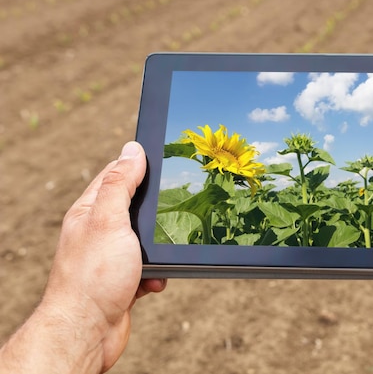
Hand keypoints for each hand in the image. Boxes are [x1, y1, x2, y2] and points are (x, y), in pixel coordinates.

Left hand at [0, 142, 165, 373]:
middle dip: (156, 212)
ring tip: (161, 257)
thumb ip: (120, 184)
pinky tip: (154, 281)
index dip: (138, 165)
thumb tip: (132, 150)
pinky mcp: (123, 280)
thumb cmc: (93, 277)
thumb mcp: (109, 220)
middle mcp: (99, 231)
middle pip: (135, 207)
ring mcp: (111, 257)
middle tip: (174, 210)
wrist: (87, 332)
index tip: (165, 157)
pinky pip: (149, 268)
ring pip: (146, 240)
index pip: (115, 175)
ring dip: (160, 248)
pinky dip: (157, 274)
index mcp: (90, 211)